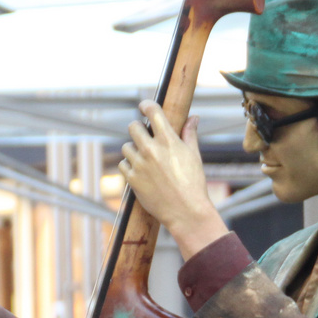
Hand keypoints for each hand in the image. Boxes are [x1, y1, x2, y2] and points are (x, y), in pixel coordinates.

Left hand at [119, 102, 229, 260]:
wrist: (186, 211)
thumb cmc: (193, 184)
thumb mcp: (194, 156)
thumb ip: (189, 134)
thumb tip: (193, 118)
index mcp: (168, 140)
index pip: (152, 112)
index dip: (146, 105)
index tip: (144, 106)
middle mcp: (151, 150)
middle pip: (133, 127)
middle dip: (139, 129)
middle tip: (145, 136)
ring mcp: (140, 165)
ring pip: (126, 146)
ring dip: (133, 148)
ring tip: (145, 158)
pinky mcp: (132, 180)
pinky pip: (123, 164)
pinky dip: (129, 165)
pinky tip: (140, 170)